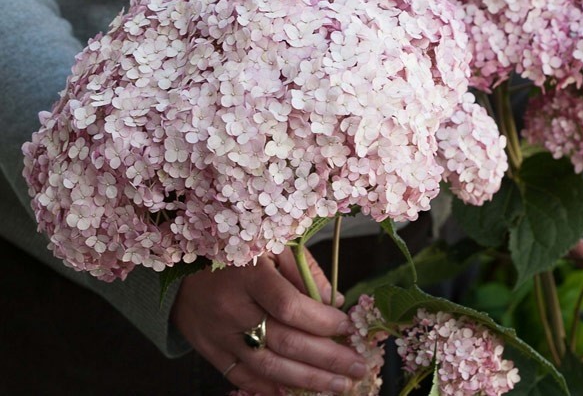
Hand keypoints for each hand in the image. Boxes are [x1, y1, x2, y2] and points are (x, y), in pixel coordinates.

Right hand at [171, 246, 367, 394]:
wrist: (181, 267)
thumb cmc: (235, 251)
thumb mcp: (271, 245)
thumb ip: (304, 270)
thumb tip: (335, 302)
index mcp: (249, 275)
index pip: (290, 307)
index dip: (322, 321)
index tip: (348, 327)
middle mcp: (232, 308)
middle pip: (285, 341)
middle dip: (327, 359)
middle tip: (357, 367)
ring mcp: (219, 334)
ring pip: (268, 366)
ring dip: (308, 380)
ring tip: (339, 385)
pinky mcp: (210, 350)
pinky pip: (242, 376)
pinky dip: (270, 387)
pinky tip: (297, 392)